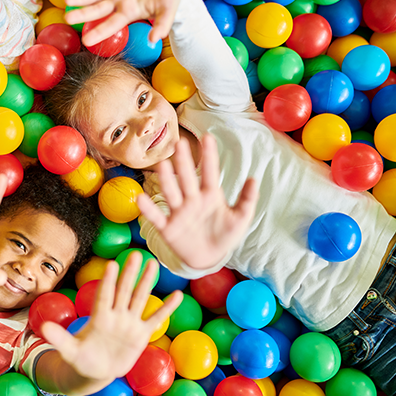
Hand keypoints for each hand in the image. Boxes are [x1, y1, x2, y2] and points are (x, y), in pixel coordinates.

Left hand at [41, 252, 181, 381]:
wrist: (96, 370)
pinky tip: (178, 295)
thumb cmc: (81, 358)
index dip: (108, 281)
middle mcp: (116, 315)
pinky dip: (167, 308)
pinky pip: (156, 319)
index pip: (104, 295)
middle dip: (130, 274)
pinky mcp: (140, 334)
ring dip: (147, 282)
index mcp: (99, 317)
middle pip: (124, 291)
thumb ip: (59, 338)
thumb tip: (42, 327)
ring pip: (140, 299)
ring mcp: (129, 323)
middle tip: (136, 254)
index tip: (112, 264)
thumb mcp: (69, 350)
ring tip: (154, 264)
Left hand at [64, 0, 183, 46]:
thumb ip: (161, 26)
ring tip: (67, 0)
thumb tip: (154, 40)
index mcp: (128, 14)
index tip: (85, 40)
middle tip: (67, 18)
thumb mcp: (168, 13)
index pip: (110, 25)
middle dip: (81, 14)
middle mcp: (118, 4)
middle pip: (96, 11)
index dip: (98, 32)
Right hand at [138, 134, 258, 270]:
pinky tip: (141, 198)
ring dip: (167, 180)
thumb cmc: (225, 234)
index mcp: (210, 195)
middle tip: (180, 143)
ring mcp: (179, 212)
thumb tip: (254, 179)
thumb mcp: (240, 218)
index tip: (208, 137)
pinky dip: (148, 209)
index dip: (209, 156)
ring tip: (163, 165)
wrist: (210, 258)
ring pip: (172, 193)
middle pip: (187, 178)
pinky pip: (157, 217)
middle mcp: (192, 199)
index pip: (210, 172)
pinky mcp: (168, 228)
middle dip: (184, 161)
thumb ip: (247, 200)